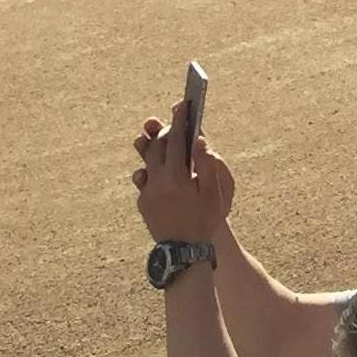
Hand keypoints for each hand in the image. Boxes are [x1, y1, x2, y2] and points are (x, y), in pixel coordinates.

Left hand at [131, 112, 235, 246]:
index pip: (176, 140)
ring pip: (147, 162)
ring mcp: (147, 193)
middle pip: (157, 147)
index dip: (180, 120)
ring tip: (156, 136)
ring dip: (153, 147)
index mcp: (176, 177)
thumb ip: (206, 165)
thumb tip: (199, 140)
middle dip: (166, 131)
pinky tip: (158, 167)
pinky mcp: (143, 203)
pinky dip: (152, 168)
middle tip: (175, 121)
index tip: (182, 104)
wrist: (183, 252)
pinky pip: (145, 178)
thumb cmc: (204, 220)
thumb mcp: (213, 192)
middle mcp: (157, 182)